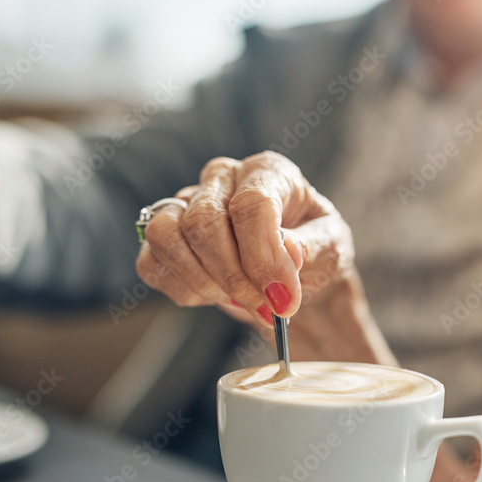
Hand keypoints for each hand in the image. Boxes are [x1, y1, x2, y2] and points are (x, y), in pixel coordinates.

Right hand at [136, 151, 354, 328]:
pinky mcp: (165, 238)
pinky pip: (151, 264)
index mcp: (267, 172)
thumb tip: (287, 250)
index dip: (263, 257)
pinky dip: (183, 289)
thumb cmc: (315, 254)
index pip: (251, 204)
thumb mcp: (330, 248)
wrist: (294, 279)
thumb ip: (311, 248)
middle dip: (234, 277)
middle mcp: (222, 178)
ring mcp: (186, 203)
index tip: (282, 299)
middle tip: (266, 309)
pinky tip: (215, 296)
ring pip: (166, 236)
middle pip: (203, 221)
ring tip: (240, 300)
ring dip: (204, 282)